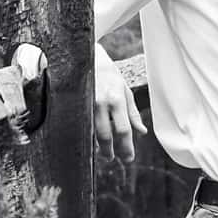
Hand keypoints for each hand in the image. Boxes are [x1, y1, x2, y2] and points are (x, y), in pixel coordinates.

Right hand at [94, 43, 147, 162]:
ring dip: (99, 146)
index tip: (128, 158)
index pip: (123, 129)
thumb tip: (142, 132)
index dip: (126, 147)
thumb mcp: (126, 91)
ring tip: (105, 153)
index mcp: (117, 100)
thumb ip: (133, 113)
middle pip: (106, 134)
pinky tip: (91, 141)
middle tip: (114, 159)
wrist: (87, 58)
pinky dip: (88, 135)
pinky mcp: (75, 104)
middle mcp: (101, 103)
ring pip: (92, 131)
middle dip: (111, 150)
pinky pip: (82, 125)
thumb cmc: (110, 76)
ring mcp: (86, 104)